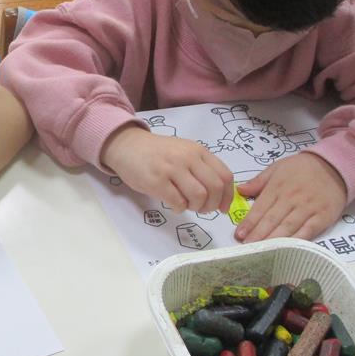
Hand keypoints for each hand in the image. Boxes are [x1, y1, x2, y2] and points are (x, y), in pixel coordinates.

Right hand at [101, 124, 233, 212]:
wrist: (127, 146)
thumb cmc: (157, 153)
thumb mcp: (184, 151)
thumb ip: (201, 167)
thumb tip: (218, 196)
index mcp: (198, 151)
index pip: (225, 176)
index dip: (227, 197)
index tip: (223, 208)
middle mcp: (188, 157)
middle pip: (215, 188)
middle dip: (212, 205)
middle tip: (203, 209)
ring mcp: (172, 168)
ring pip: (199, 196)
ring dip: (196, 207)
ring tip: (187, 205)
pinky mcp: (157, 181)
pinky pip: (178, 202)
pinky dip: (179, 208)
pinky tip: (173, 204)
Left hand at [235, 152, 347, 242]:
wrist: (335, 165)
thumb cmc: (302, 167)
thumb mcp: (277, 168)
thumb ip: (258, 181)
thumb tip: (239, 190)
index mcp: (278, 187)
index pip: (260, 207)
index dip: (249, 222)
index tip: (239, 234)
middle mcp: (291, 198)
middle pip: (272, 220)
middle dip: (258, 235)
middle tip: (246, 247)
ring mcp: (308, 209)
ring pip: (288, 227)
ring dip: (274, 240)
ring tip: (261, 251)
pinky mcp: (323, 217)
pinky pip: (308, 232)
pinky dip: (296, 241)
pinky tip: (286, 249)